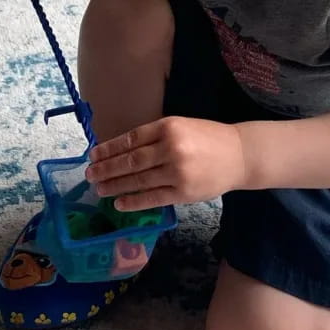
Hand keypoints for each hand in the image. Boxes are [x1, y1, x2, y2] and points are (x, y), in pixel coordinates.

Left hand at [85, 117, 246, 210]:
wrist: (239, 155)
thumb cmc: (208, 138)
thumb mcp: (181, 126)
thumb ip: (155, 137)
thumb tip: (121, 151)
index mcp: (168, 127)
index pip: (131, 139)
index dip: (109, 149)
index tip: (93, 155)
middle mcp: (171, 148)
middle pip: (130, 161)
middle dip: (107, 169)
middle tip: (89, 174)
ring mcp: (177, 172)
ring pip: (138, 180)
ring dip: (115, 186)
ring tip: (99, 188)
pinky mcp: (183, 192)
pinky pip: (152, 198)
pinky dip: (133, 201)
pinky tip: (119, 203)